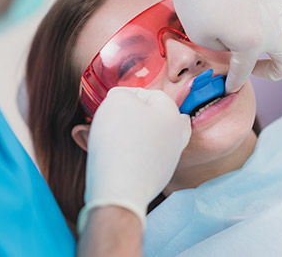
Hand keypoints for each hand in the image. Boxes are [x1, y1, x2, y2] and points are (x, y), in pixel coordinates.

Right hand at [78, 87, 190, 232]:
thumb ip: (122, 94)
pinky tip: (111, 154)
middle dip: (133, 115)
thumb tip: (123, 100)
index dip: (128, 94)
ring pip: (148, 139)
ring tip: (105, 136)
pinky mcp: (156, 177)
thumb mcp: (117, 101)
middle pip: (155, 118)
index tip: (110, 100)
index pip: (151, 94)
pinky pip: (141, 158)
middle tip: (114, 117)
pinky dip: (128, 153)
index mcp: (172, 114)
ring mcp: (168, 159)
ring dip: (128, 134)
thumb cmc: (120, 139)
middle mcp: (175, 136)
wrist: (120, 188)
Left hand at [128, 0, 281, 92]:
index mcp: (251, 42)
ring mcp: (278, 3)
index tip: (228, 88)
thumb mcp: (201, 37)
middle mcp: (272, 25)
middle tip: (256, 70)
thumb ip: (223, 50)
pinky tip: (272, 18)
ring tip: (269, 44)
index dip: (234, 83)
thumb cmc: (194, 0)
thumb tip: (234, 47)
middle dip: (273, 73)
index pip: (244, 72)